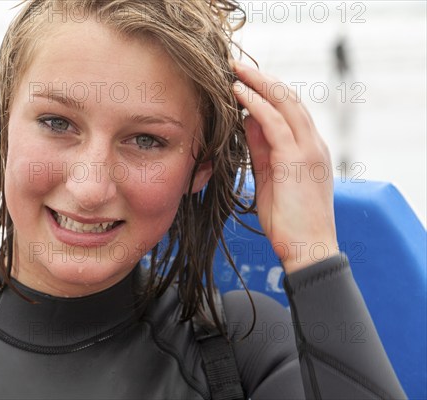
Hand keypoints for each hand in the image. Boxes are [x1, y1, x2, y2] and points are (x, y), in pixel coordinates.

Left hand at [231, 61, 338, 273]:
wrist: (306, 250)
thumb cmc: (288, 221)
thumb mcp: (270, 179)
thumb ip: (262, 150)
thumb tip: (247, 122)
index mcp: (308, 149)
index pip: (289, 110)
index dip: (267, 91)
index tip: (244, 81)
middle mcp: (313, 144)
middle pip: (289, 99)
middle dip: (263, 79)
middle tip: (236, 65)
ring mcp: (308, 151)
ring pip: (286, 104)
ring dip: (259, 83)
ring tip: (235, 70)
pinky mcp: (297, 161)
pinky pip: (276, 124)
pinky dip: (257, 104)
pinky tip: (239, 93)